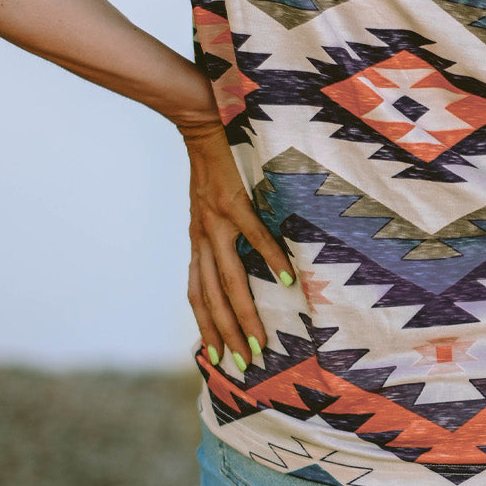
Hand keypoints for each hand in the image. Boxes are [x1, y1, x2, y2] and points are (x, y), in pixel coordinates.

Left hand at [176, 113, 295, 373]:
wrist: (202, 121)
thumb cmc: (213, 162)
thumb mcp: (208, 204)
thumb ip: (219, 231)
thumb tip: (236, 254)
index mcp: (199, 240)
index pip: (197, 293)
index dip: (205, 326)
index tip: (216, 357)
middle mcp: (203, 236)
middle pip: (211, 297)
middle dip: (225, 334)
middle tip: (243, 364)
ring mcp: (217, 220)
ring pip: (229, 278)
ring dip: (244, 313)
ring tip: (260, 341)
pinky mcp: (235, 200)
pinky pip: (256, 235)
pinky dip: (271, 258)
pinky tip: (289, 279)